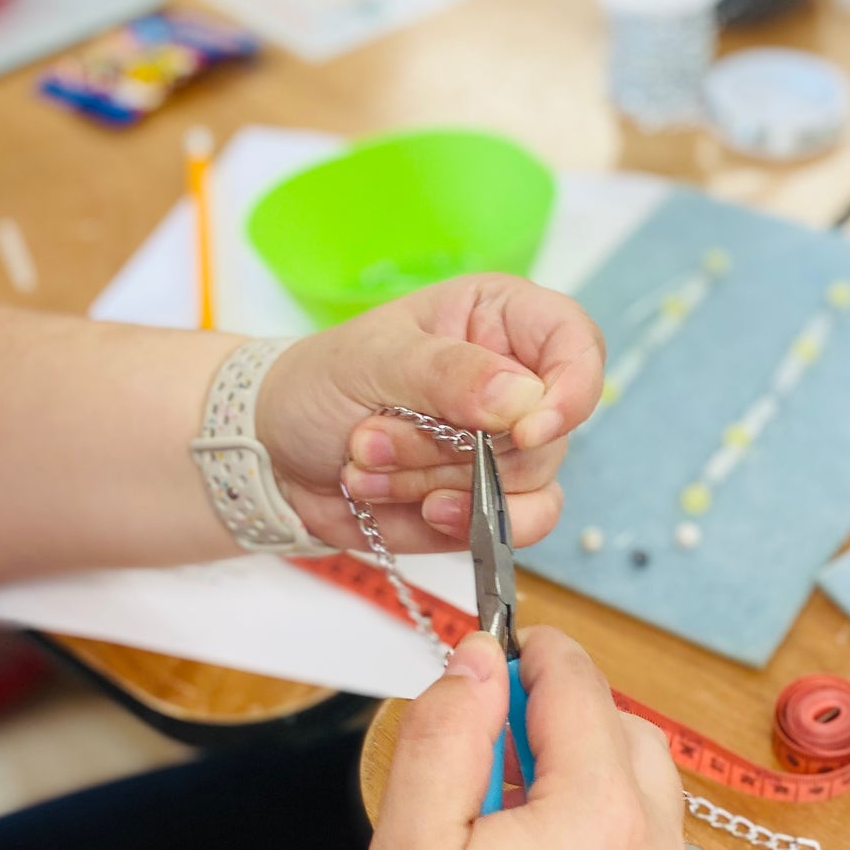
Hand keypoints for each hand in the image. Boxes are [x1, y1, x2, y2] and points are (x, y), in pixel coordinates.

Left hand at [255, 276, 604, 555]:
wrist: (273, 453)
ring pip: (525, 488)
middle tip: (372, 436)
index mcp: (499, 320)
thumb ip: (450, 374)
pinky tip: (415, 510)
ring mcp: (505, 449)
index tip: (527, 428)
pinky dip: (459, 525)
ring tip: (368, 464)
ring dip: (437, 485)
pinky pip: (511, 529)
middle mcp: (515, 383)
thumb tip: (525, 400)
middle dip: (454, 448)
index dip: (571, 387)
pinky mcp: (489, 504)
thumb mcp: (373, 360)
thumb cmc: (320, 382)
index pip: (576, 344)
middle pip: (547, 433)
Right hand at [321, 629, 692, 849]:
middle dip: (559, 715)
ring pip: (641, 805)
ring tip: (486, 823)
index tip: (479, 647)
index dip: (527, 651)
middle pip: (627, 737)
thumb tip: (476, 658)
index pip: (582, 686)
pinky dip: (591, 842)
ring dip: (579, 779)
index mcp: (605, 818)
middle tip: (472, 742)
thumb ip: (447, 738)